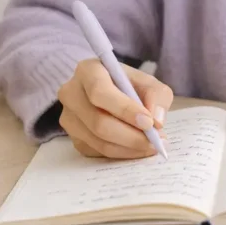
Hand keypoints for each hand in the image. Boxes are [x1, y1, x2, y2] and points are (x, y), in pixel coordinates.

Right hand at [58, 58, 173, 158]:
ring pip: (98, 141)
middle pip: (98, 122)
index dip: (124, 109)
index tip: (148, 122)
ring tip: (151, 146)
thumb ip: (157, 96)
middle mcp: (71, 93)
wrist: (111, 93)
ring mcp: (68, 118)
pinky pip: (97, 152)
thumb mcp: (147, 82)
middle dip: (131, 136)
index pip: (99, 92)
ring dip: (129, 148)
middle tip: (155, 141)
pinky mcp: (73, 138)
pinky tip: (137, 148)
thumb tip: (157, 121)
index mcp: (88, 71)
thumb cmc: (128, 85)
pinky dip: (121, 154)